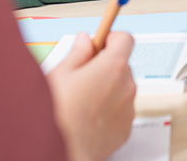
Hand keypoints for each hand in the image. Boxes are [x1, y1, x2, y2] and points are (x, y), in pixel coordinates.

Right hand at [48, 32, 135, 160]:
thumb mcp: (60, 74)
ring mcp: (128, 110)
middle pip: (123, 65)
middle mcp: (127, 86)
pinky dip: (108, 111)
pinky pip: (120, 112)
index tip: (100, 42)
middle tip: (82, 76)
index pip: (125, 39)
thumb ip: (77, 53)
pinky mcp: (126, 130)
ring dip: (107, 90)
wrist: (64, 151)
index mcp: (113, 67)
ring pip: (121, 90)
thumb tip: (84, 41)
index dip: (111, 38)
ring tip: (81, 101)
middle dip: (105, 66)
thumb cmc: (58, 115)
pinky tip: (87, 117)